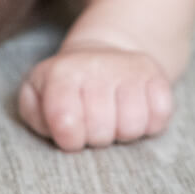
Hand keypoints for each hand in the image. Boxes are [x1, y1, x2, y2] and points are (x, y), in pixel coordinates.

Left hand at [17, 45, 174, 150]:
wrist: (103, 55)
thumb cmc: (65, 88)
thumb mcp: (37, 95)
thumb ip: (34, 112)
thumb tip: (53, 125)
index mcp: (62, 73)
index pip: (65, 122)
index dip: (69, 138)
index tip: (71, 132)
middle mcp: (97, 66)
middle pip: (101, 132)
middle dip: (96, 137)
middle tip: (93, 122)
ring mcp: (130, 69)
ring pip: (132, 127)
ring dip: (123, 132)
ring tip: (113, 117)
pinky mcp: (157, 76)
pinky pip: (160, 117)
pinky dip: (150, 124)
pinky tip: (135, 110)